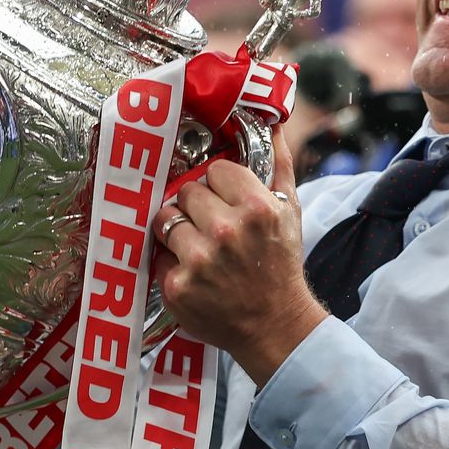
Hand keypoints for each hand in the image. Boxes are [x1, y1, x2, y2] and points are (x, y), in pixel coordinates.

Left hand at [152, 127, 328, 385]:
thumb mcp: (290, 211)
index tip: (228, 202)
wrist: (275, 326)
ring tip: (199, 246)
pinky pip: (158, 255)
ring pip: (165, 218)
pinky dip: (172, 262)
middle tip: (213, 226)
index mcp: (255, 208)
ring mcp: (198, 260)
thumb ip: (278, 163)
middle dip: (197, 206)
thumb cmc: (281, 265)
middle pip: (187, 191)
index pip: (215, 171)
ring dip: (178, 229)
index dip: (221, 186)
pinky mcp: (177, 286)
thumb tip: (275, 123)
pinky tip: (194, 273)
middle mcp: (226, 231)